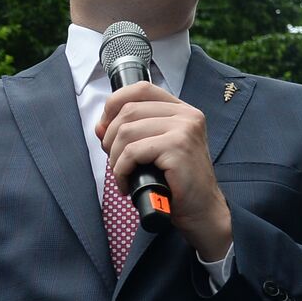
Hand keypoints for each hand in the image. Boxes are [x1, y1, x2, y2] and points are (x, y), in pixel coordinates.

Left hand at [97, 81, 230, 260]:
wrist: (202, 211)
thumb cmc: (176, 184)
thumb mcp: (152, 151)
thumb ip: (131, 133)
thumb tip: (100, 126)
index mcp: (182, 110)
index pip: (141, 89)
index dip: (115, 103)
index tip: (105, 127)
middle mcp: (187, 115)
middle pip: (129, 110)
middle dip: (110, 138)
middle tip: (115, 162)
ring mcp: (184, 129)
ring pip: (127, 131)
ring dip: (114, 157)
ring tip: (122, 175)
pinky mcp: (178, 148)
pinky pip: (133, 151)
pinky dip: (122, 170)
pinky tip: (127, 184)